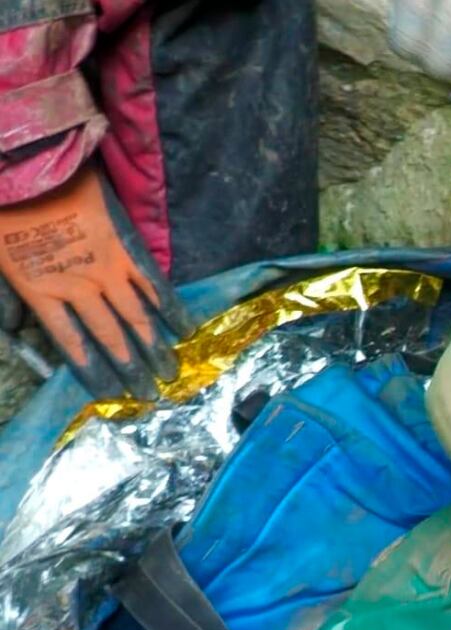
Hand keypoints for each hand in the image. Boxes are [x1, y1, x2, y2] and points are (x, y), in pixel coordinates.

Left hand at [0, 165, 189, 400]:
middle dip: (131, 370)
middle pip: (110, 338)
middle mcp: (80, 288)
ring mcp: (107, 268)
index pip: (72, 345)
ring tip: (172, 372)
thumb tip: (15, 332)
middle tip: (151, 396)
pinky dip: (170, 306)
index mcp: (42, 292)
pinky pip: (153, 282)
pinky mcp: (126, 247)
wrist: (29, 165)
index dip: (94, 373)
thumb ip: (8, 300)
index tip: (111, 396)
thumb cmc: (5, 211)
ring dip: (155, 347)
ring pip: (135, 317)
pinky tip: (185, 327)